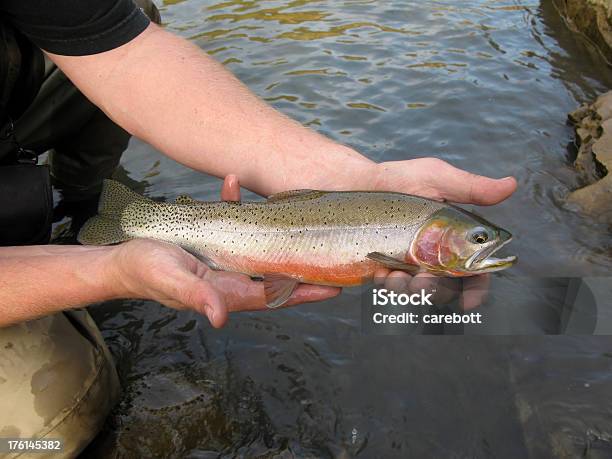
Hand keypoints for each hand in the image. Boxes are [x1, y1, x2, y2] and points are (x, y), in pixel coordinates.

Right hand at [109, 175, 339, 327]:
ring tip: (299, 212)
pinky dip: (233, 204)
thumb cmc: (145, 273)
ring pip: (260, 244)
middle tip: (334, 247)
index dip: (303, 292)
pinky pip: (231, 221)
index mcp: (227, 291)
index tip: (333, 286)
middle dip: (304, 261)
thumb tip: (221, 317)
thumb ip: (197, 296)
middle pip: (277, 271)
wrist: (122, 258)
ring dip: (276, 227)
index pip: (274, 295)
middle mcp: (232, 276)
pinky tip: (230, 183)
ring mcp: (224, 257)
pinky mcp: (212, 239)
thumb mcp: (170, 281)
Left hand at [370, 158, 516, 309]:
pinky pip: (388, 287)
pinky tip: (381, 271)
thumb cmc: (399, 178)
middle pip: (445, 289)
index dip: (476, 290)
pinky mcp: (383, 267)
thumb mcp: (436, 178)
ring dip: (409, 291)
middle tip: (423, 281)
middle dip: (435, 292)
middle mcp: (432, 255)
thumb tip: (510, 185)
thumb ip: (471, 187)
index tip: (468, 302)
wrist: (356, 183)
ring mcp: (406, 264)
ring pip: (415, 293)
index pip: (473, 272)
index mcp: (452, 239)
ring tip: (397, 276)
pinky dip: (386, 284)